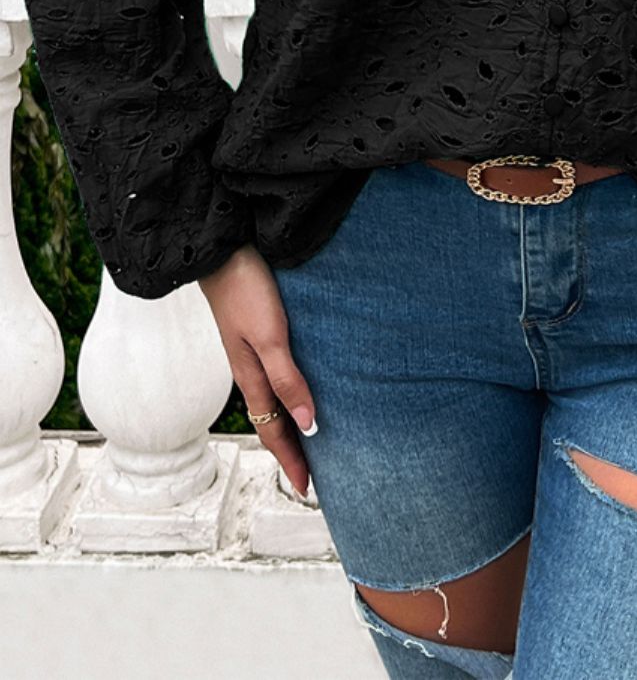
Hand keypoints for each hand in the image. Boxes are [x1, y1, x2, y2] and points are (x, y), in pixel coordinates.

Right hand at [198, 244, 317, 498]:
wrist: (222, 249)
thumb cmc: (246, 290)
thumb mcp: (269, 336)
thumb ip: (287, 378)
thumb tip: (307, 425)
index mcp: (251, 377)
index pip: (274, 431)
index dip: (291, 460)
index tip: (307, 490)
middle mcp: (250, 369)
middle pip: (272, 421)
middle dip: (290, 450)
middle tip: (311, 475)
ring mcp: (252, 351)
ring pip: (272, 399)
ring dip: (289, 423)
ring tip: (308, 439)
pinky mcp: (258, 331)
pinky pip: (275, 375)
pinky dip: (288, 394)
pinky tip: (300, 386)